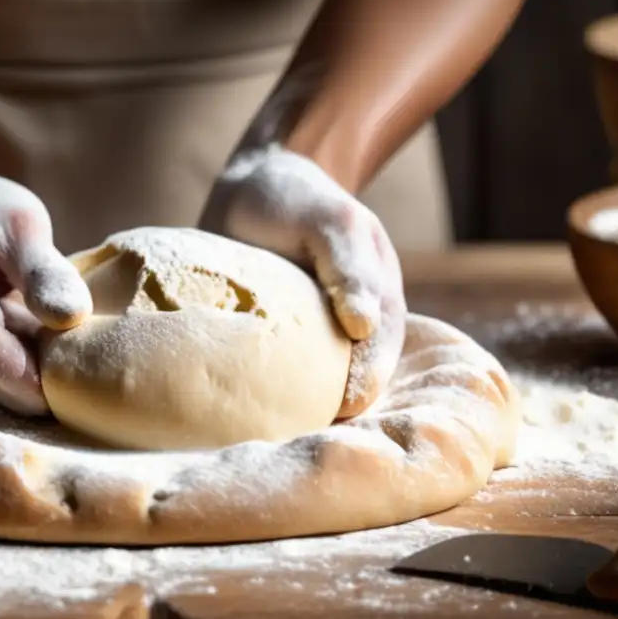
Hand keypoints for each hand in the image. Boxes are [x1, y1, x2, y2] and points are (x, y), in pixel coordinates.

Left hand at [199, 144, 406, 416]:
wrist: (252, 182)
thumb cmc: (296, 197)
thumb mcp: (330, 219)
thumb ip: (349, 266)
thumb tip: (363, 325)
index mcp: (374, 299)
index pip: (378, 350)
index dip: (366, 380)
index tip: (345, 406)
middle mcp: (345, 324)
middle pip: (349, 375)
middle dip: (334, 406)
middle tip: (307, 435)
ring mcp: (307, 334)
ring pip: (311, 380)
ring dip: (298, 406)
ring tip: (273, 434)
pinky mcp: (268, 339)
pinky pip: (272, 371)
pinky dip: (263, 390)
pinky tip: (239, 412)